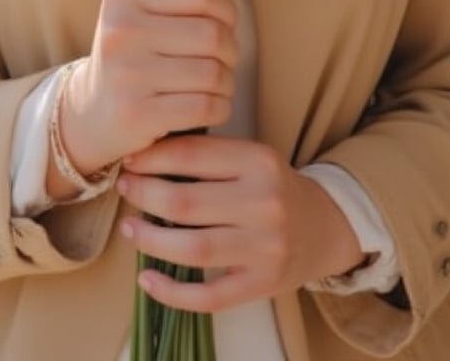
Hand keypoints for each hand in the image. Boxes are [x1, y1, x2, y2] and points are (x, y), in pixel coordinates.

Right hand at [59, 0, 238, 176]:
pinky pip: (205, 107)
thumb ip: (182, 3)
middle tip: (222, 62)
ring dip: (226, 83)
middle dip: (230, 51)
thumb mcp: (141, 17)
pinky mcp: (135, 114)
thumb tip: (232, 10)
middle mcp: (121, 31)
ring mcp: (126, 74)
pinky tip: (210, 107)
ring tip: (214, 85)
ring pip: (213, 73)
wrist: (89, 113)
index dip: (226, 10)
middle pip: (212, 34)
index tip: (224, 27)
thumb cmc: (133, 58)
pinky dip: (220, 108)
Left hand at [115, 133, 365, 312]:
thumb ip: (209, 157)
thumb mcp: (250, 158)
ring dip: (150, 240)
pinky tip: (147, 279)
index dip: (152, 158)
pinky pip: (210, 296)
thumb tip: (143, 155)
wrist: (324, 226)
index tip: (129, 159)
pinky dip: (172, 292)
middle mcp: (265, 203)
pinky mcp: (263, 284)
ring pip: (193, 249)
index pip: (193, 155)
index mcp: (259, 162)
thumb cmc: (273, 187)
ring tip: (129, 228)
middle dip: (144, 195)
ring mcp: (266, 247)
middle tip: (125, 189)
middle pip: (185, 203)